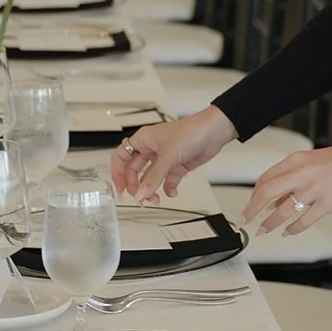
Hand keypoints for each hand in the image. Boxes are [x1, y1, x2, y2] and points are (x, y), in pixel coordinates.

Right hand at [110, 107, 236, 202]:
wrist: (214, 132)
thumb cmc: (190, 131)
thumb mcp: (167, 156)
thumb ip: (153, 178)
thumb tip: (140, 193)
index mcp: (143, 140)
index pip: (121, 157)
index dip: (117, 173)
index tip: (120, 189)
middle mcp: (151, 149)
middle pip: (134, 171)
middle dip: (136, 186)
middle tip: (141, 198)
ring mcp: (163, 158)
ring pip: (150, 178)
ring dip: (151, 190)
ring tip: (155, 199)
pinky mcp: (176, 166)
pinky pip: (166, 181)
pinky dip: (168, 189)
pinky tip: (172, 192)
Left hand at [240, 142, 331, 235]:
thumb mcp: (309, 162)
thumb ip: (290, 179)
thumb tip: (274, 201)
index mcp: (295, 161)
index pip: (265, 179)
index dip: (253, 196)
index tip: (249, 206)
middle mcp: (301, 174)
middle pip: (267, 192)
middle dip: (252, 209)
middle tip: (245, 220)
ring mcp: (313, 190)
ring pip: (283, 210)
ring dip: (270, 223)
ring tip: (263, 230)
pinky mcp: (326, 203)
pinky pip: (304, 221)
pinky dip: (292, 229)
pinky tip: (287, 232)